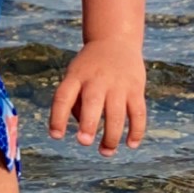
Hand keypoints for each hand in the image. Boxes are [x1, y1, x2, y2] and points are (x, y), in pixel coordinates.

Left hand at [49, 37, 146, 155]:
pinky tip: (131, 145)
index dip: (58, 117)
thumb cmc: (89, 67)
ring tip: (105, 152)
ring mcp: (118, 85)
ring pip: (117, 113)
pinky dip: (136, 130)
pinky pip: (138, 113)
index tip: (56, 136)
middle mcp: (97, 80)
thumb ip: (75, 102)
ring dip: (111, 136)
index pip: (63, 97)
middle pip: (92, 103)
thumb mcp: (75, 75)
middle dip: (89, 124)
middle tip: (84, 142)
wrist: (116, 40)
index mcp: (76, 77)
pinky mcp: (136, 89)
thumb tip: (87, 129)